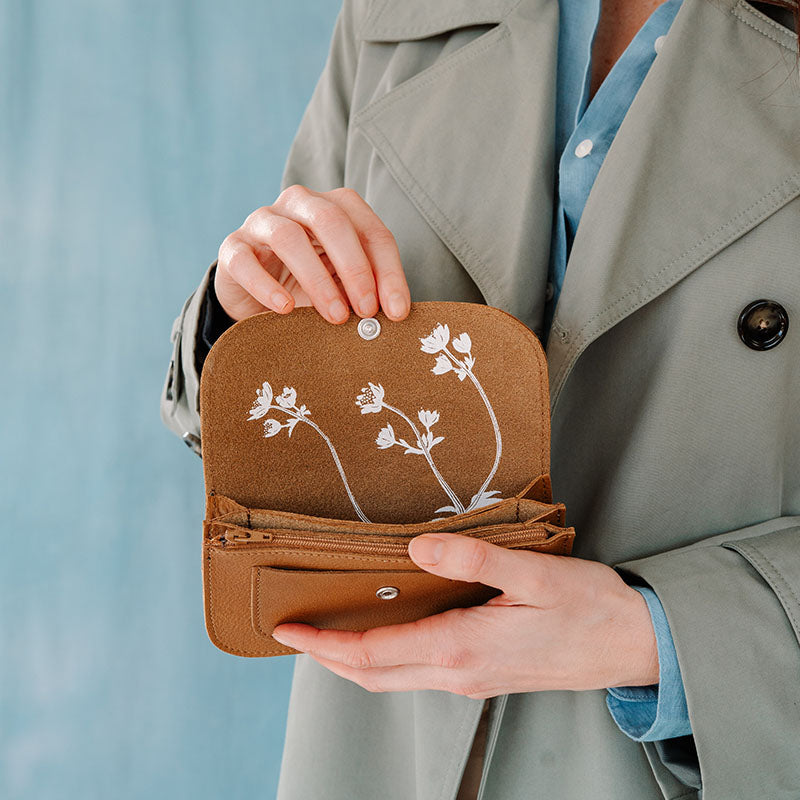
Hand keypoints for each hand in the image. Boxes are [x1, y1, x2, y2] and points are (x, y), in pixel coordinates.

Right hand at [215, 185, 410, 323]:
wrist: (256, 297)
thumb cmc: (309, 287)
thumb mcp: (343, 286)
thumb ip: (365, 292)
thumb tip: (393, 314)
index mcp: (335, 207)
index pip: (371, 231)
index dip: (388, 271)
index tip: (396, 311)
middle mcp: (299, 204)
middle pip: (331, 220)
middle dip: (355, 268)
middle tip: (366, 310)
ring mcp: (262, 222)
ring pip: (288, 237)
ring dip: (317, 279)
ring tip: (335, 316)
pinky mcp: (233, 247)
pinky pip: (245, 261)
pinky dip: (267, 287)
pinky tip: (286, 309)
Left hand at [271, 533, 659, 697]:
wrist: (634, 645)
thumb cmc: (589, 608)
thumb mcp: (533, 573)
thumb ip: (473, 560)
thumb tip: (419, 548)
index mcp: (462, 648)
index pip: (373, 654)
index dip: (324, 644)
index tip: (287, 628)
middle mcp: (459, 673)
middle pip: (374, 675)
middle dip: (327, 657)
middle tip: (294, 632)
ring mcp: (472, 680)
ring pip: (394, 679)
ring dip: (354, 660)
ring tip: (328, 632)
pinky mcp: (485, 675)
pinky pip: (418, 674)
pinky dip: (387, 658)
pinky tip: (387, 633)